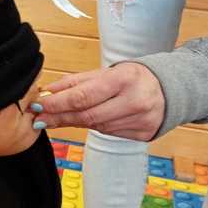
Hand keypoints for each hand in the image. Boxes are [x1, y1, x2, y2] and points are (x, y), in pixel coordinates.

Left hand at [33, 63, 165, 140]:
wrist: (169, 89)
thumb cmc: (132, 78)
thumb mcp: (106, 73)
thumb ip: (75, 82)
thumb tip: (47, 92)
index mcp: (124, 80)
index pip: (82, 96)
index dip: (57, 104)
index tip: (38, 106)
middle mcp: (134, 101)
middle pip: (86, 115)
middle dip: (59, 117)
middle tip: (39, 118)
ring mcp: (140, 121)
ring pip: (96, 126)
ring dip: (74, 122)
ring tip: (58, 117)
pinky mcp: (142, 135)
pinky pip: (108, 132)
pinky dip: (94, 126)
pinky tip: (88, 119)